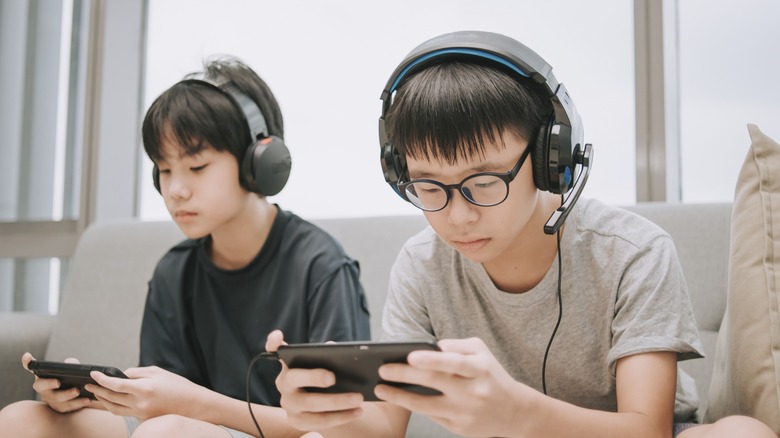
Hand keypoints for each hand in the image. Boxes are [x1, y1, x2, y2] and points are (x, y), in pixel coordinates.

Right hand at [22, 352, 95, 412]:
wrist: (82, 393)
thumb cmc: (72, 377)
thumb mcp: (72, 368)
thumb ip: (71, 364)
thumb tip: (70, 363)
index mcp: (43, 376)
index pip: (31, 368)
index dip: (27, 362)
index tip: (28, 356)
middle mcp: (43, 389)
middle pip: (41, 387)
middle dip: (48, 384)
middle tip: (58, 382)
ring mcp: (50, 400)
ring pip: (56, 399)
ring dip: (67, 395)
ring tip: (78, 390)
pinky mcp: (60, 408)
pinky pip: (67, 407)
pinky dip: (77, 403)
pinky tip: (87, 399)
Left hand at [86, 365, 208, 420]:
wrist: (193, 405)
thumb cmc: (177, 385)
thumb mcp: (158, 372)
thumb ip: (137, 372)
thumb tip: (121, 374)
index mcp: (144, 388)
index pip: (116, 384)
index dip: (102, 379)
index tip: (93, 374)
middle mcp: (140, 403)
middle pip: (111, 397)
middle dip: (98, 390)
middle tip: (89, 384)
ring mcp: (141, 413)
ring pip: (114, 408)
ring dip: (103, 401)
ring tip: (96, 393)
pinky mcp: (143, 419)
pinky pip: (124, 413)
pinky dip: (114, 406)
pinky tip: (111, 400)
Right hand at [265, 330, 364, 430]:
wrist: (321, 408)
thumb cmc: (323, 378)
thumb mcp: (324, 365)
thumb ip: (327, 355)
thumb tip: (332, 347)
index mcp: (289, 364)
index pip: (275, 350)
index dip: (273, 343)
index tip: (278, 336)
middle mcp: (284, 383)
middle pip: (294, 379)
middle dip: (314, 377)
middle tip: (333, 378)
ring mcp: (289, 404)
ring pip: (311, 404)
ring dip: (337, 402)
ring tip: (358, 398)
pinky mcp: (298, 422)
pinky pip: (321, 421)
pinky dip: (342, 416)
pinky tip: (358, 411)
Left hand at [375, 337, 532, 436]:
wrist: (514, 411)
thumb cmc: (490, 374)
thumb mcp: (481, 352)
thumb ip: (456, 346)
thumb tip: (428, 348)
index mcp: (480, 369)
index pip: (454, 363)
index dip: (432, 360)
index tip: (409, 356)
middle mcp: (473, 392)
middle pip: (434, 383)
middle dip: (405, 376)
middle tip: (382, 369)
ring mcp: (465, 412)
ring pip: (426, 406)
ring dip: (399, 397)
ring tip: (380, 388)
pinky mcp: (459, 427)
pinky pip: (430, 416)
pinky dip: (411, 407)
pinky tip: (396, 398)